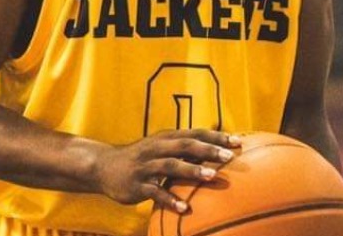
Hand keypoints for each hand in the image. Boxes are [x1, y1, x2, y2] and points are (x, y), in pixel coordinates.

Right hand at [93, 129, 239, 212]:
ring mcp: (146, 167)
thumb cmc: (141, 158)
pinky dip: (170, 199)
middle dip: (208, 150)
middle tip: (229, 156)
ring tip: (212, 176)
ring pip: (171, 166)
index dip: (215, 137)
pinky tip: (185, 208)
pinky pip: (155, 192)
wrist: (104, 166)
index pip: (194, 134)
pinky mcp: (137, 185)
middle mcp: (157, 149)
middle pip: (185, 146)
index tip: (238, 142)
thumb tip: (216, 150)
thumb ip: (184, 149)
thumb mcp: (161, 148)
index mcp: (165, 138)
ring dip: (192, 170)